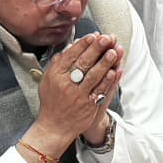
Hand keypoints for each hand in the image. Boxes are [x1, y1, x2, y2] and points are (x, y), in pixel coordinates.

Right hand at [26, 34, 123, 155]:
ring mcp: (77, 95)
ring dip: (105, 62)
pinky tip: (115, 71)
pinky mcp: (88, 106)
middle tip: (107, 38)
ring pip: (94, 75)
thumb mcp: (47, 81)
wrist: (54, 126)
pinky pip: (99, 90)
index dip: (83, 44)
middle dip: (97, 48)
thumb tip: (69, 48)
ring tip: (114, 51)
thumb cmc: (51, 102)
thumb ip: (56, 64)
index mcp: (55, 75)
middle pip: (83, 62)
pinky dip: (107, 80)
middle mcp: (66, 84)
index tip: (93, 35)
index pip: (70, 55)